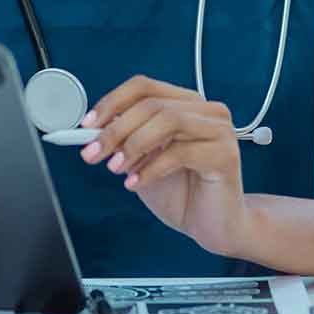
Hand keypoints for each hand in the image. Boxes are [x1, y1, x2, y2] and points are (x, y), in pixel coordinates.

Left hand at [79, 76, 251, 257]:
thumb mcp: (143, 162)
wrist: (213, 225)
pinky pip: (181, 152)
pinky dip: (151, 168)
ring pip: (167, 120)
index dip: (112, 102)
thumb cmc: (182, 192)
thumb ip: (125, 143)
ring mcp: (219, 130)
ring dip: (133, 145)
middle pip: (152, 104)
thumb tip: (92, 131)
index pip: (144, 87)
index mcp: (186, 104)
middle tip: (94, 153)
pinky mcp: (225, 155)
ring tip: (116, 168)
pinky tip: (137, 183)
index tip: (88, 125)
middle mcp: (206, 111)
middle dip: (116, 129)